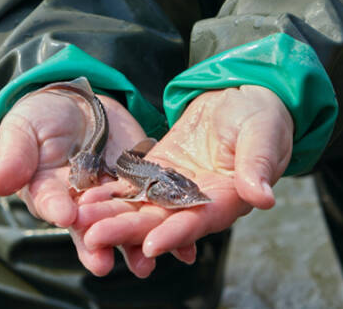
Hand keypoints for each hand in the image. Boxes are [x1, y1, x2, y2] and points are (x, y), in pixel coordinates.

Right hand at [0, 87, 155, 275]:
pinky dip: (170, 224)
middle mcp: (81, 203)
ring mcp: (112, 197)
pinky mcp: (140, 185)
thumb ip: (14, 156)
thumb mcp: (23, 128)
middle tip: (104, 263)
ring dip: (135, 245)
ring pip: (125, 225)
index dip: (57, 208)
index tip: (66, 215)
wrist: (78, 101)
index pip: (51, 203)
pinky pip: (155, 205)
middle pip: (90, 227)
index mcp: (48, 192)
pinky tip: (184, 245)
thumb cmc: (42, 117)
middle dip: (98, 244)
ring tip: (145, 264)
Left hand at [79, 85, 293, 271]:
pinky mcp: (159, 169)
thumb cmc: (262, 117)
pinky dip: (109, 193)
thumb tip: (263, 196)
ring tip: (79, 221)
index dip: (176, 234)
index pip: (199, 222)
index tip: (151, 245)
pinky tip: (83, 199)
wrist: (243, 97)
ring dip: (110, 215)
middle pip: (160, 221)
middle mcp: (197, 202)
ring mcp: (175, 187)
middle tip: (95, 237)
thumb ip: (258, 165)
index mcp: (227, 199)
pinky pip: (132, 185)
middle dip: (127, 229)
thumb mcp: (264, 135)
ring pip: (140, 207)